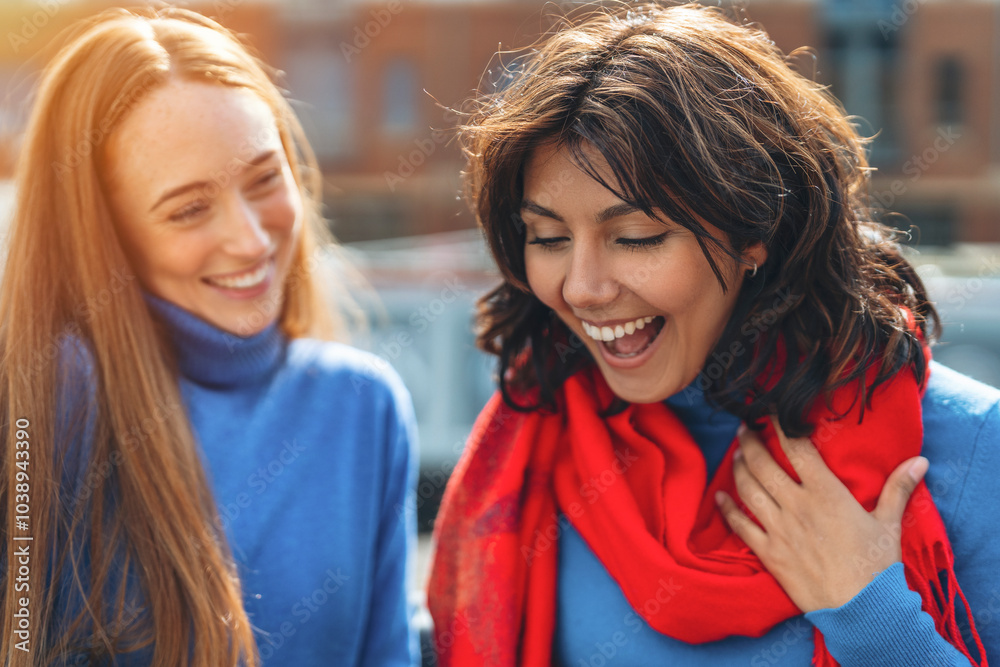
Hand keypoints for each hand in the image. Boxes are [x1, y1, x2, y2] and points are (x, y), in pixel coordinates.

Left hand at [715, 416, 928, 612]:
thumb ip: (898, 488)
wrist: (862, 610)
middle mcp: (797, 506)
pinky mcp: (769, 553)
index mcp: (826, 494)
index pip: (797, 450)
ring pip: (748, 490)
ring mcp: (779, 529)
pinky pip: (740, 526)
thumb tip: (919, 460)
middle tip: (742, 427)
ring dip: (738, 468)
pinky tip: (718, 497)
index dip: (781, 426)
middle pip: (763, 464)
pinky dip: (726, 509)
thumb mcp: (889, 523)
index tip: (770, 411)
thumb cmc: (877, 567)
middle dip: (749, 441)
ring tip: (735, 454)